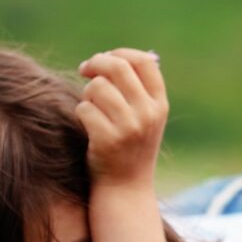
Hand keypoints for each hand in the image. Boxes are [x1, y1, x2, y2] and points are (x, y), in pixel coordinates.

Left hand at [76, 49, 166, 188]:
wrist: (125, 188)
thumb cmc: (129, 146)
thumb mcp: (145, 118)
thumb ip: (135, 89)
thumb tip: (110, 56)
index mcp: (160, 104)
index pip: (144, 62)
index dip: (120, 53)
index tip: (104, 60)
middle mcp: (149, 113)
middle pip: (118, 67)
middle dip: (96, 63)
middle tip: (84, 70)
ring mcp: (130, 127)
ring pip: (97, 87)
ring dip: (87, 94)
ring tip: (91, 108)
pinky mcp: (108, 140)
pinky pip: (84, 109)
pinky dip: (81, 114)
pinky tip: (88, 127)